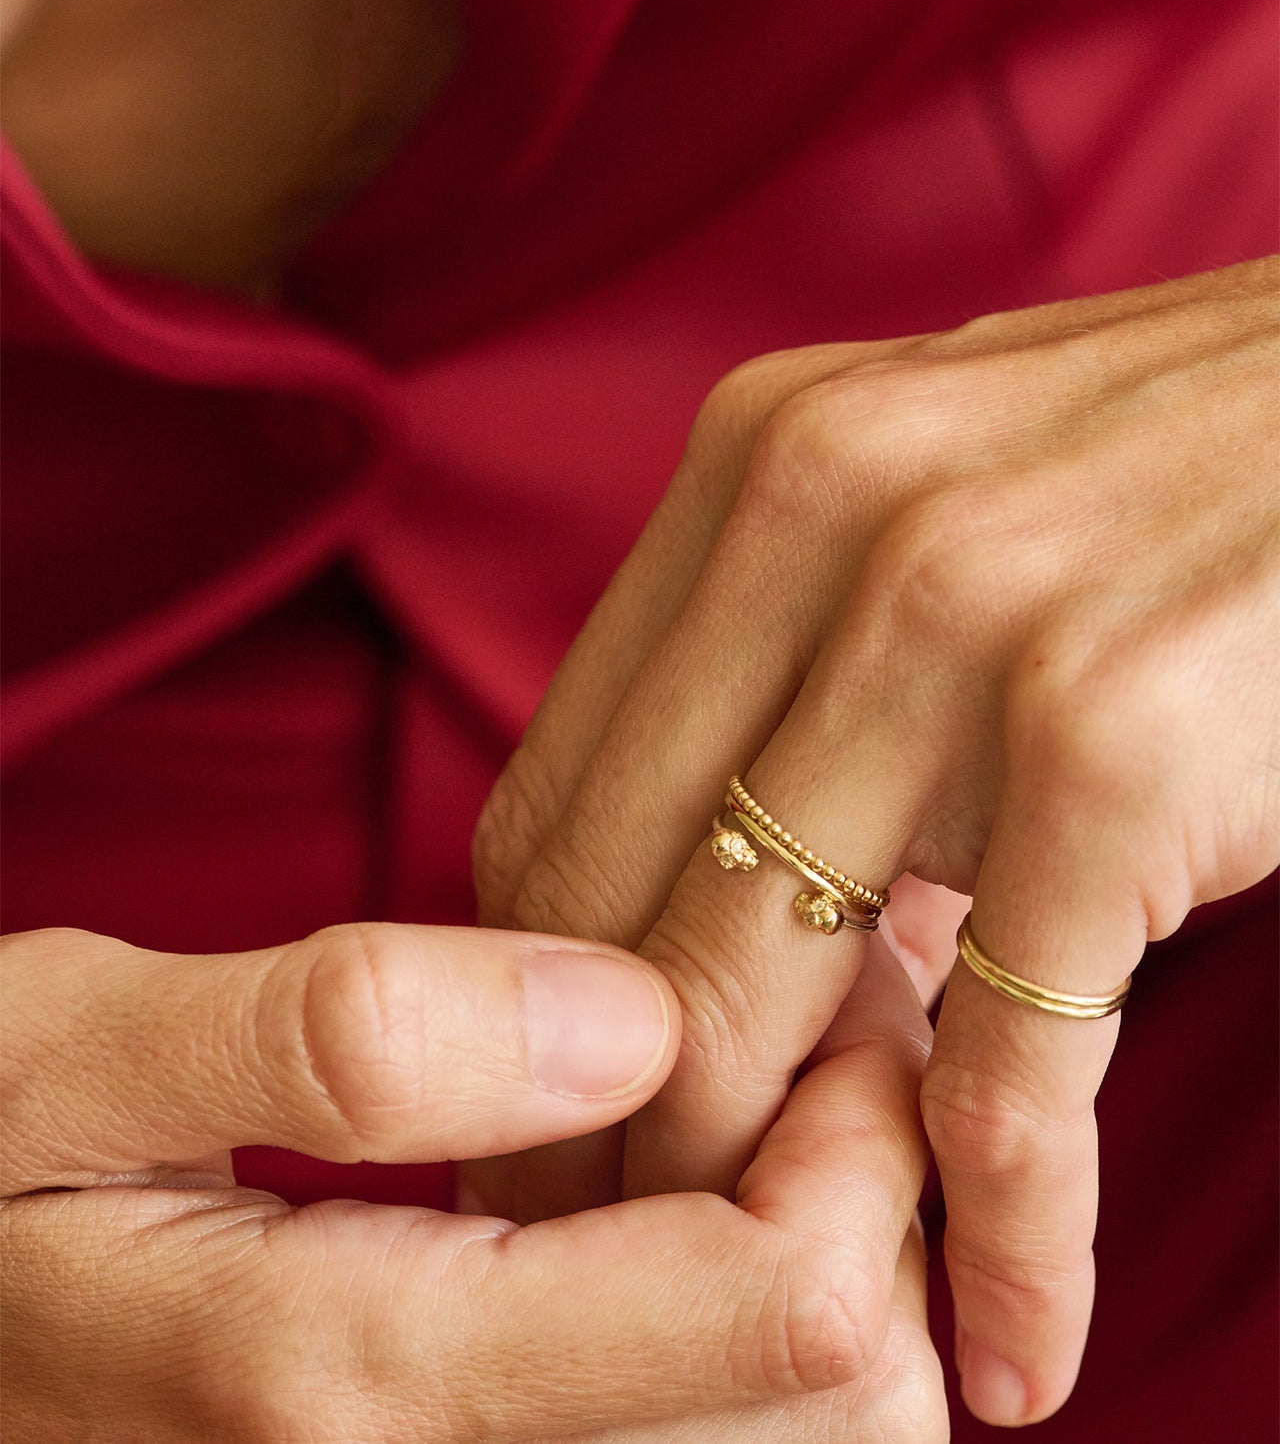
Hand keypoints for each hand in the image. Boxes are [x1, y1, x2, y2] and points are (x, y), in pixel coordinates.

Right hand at [0, 922, 941, 1441]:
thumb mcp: (76, 1049)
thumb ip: (343, 1039)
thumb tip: (631, 1022)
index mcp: (348, 1383)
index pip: (782, 1316)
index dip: (868, 1138)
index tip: (833, 985)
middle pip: (838, 1423)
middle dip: (882, 1203)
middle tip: (823, 1022)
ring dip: (838, 1267)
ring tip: (774, 1094)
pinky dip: (758, 1329)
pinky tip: (694, 1191)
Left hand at [469, 257, 1279, 1425]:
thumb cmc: (1183, 476)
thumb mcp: (945, 494)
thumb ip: (797, 642)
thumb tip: (685, 871)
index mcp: (759, 459)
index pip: (553, 798)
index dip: (539, 1008)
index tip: (573, 1131)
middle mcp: (827, 513)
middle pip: (614, 910)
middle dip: (616, 1129)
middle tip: (645, 1259)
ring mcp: (966, 624)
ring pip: (764, 995)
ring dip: (773, 1201)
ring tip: (808, 1308)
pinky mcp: (1112, 749)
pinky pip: (1012, 1066)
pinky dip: (1008, 1237)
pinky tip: (1013, 1338)